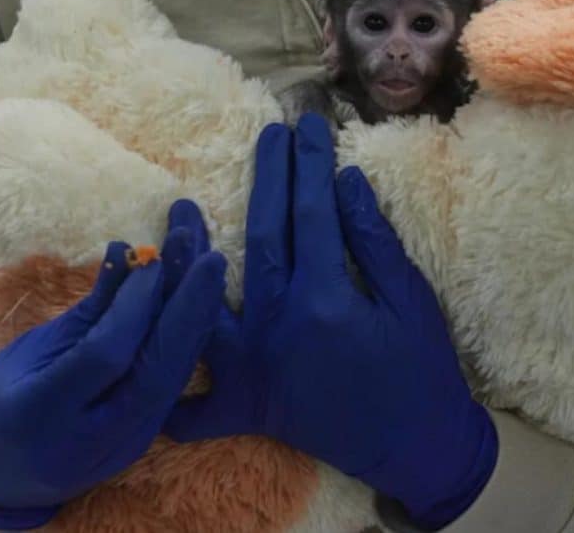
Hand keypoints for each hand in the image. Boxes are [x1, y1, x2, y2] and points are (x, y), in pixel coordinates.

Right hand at [0, 201, 225, 530]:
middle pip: (155, 371)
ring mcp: (123, 447)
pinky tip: (202, 305)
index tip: (155, 259)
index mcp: (41, 413)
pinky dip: (188, 342)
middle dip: (189, 312)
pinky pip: (172, 385)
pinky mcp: (144, 440)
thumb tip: (126, 252)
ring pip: (173, 378)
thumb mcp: (31, 351)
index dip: (134, 306)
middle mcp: (91, 438)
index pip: (106, 355)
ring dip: (198, 321)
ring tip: (211, 273)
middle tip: (212, 260)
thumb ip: (88, 310)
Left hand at [165, 115, 497, 528]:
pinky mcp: (248, 405)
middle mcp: (278, 329)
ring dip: (188, 258)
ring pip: (204, 306)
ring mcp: (254, 370)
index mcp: (326, 300)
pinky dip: (172, 381)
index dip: (310, 164)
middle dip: (267, 180)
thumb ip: (375, 241)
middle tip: (270, 135)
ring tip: (181, 209)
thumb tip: (346, 182)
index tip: (308, 125)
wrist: (419, 448)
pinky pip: (195, 403)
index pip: (311, 215)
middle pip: (262, 239)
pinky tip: (150, 348)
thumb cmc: (423, 371)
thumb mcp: (412, 301)